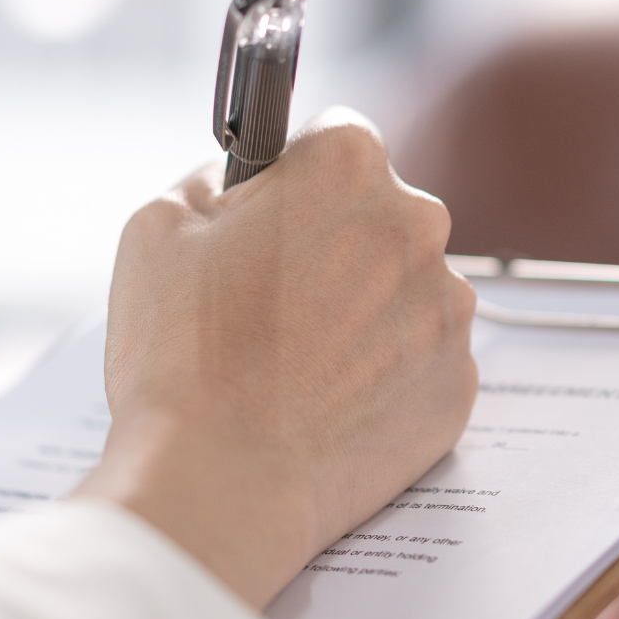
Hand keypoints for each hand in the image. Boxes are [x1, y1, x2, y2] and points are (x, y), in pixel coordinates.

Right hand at [77, 108, 478, 608]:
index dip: (293, 178)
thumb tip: (246, 183)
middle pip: (381, 213)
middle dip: (336, 242)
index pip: (335, 136)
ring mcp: (448, 309)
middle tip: (273, 302)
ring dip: (365, 311)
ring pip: (406, 289)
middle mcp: (418, 223)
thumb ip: (215, 179)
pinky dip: (386, 375)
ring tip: (295, 365)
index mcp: (348, 166)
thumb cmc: (183, 355)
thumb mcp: (160, 225)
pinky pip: (422, 360)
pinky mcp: (458, 384)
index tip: (269, 217)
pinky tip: (327, 403)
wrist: (221, 483)